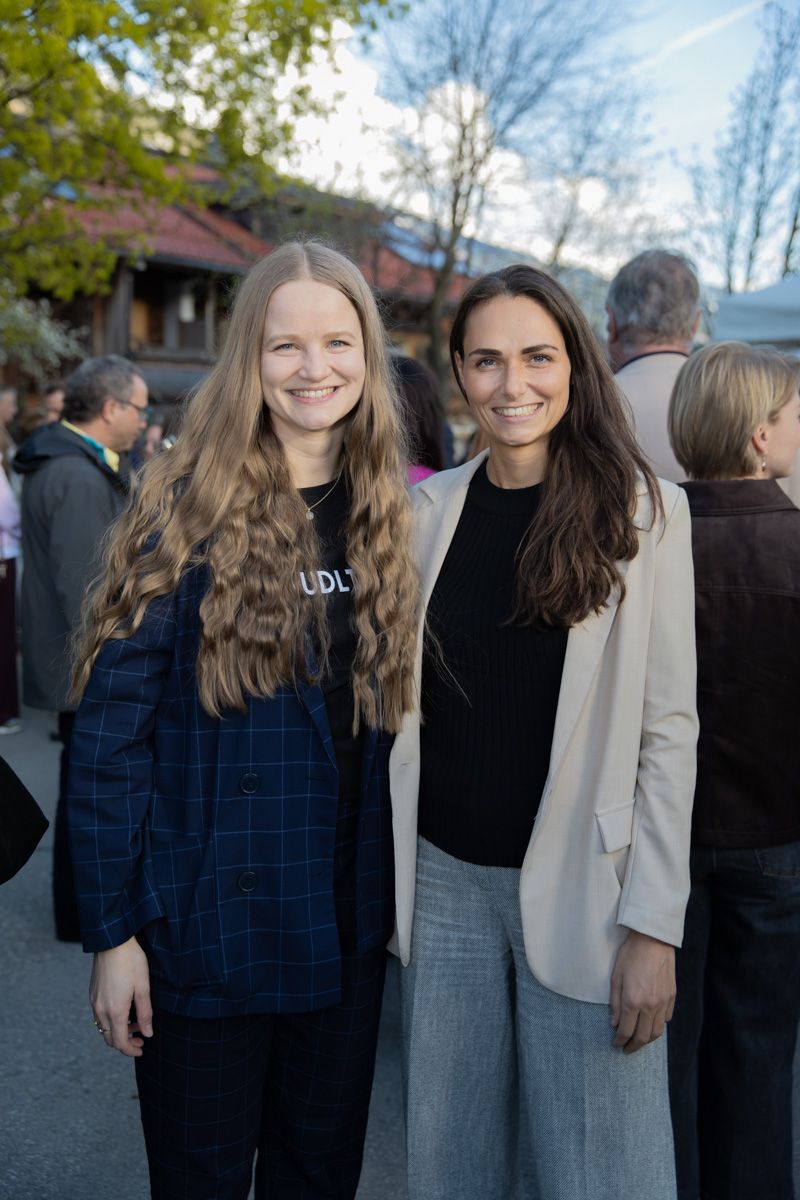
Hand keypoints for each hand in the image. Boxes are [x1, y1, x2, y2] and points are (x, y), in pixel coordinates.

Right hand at [90, 936, 152, 1057]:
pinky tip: (124, 1010)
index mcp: (115, 1011)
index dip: (130, 1051)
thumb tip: (148, 1033)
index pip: (120, 1042)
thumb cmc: (131, 962)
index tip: (141, 1049)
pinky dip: (111, 1020)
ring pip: (104, 1028)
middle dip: (125, 1042)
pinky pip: (99, 1016)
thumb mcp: (144, 987)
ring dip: (118, 1031)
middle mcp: (101, 1010)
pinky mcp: (92, 994)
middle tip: (141, 1037)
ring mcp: (94, 1002)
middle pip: (109, 1038)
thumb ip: (145, 1013)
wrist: (112, 942)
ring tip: (135, 1022)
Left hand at [609, 930, 674, 1054]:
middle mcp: (650, 1006)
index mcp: (632, 1001)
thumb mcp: (615, 977)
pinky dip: (658, 1026)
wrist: (653, 940)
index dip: (619, 1041)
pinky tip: (652, 1024)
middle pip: (643, 1037)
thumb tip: (614, 1023)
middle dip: (633, 1046)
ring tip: (639, 1040)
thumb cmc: (630, 955)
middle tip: (626, 1049)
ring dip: (647, 1040)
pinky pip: (666, 1019)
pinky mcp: (672, 997)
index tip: (616, 1044)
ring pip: (657, 1032)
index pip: (626, 1031)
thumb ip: (614, 1003)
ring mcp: (663, 1002)